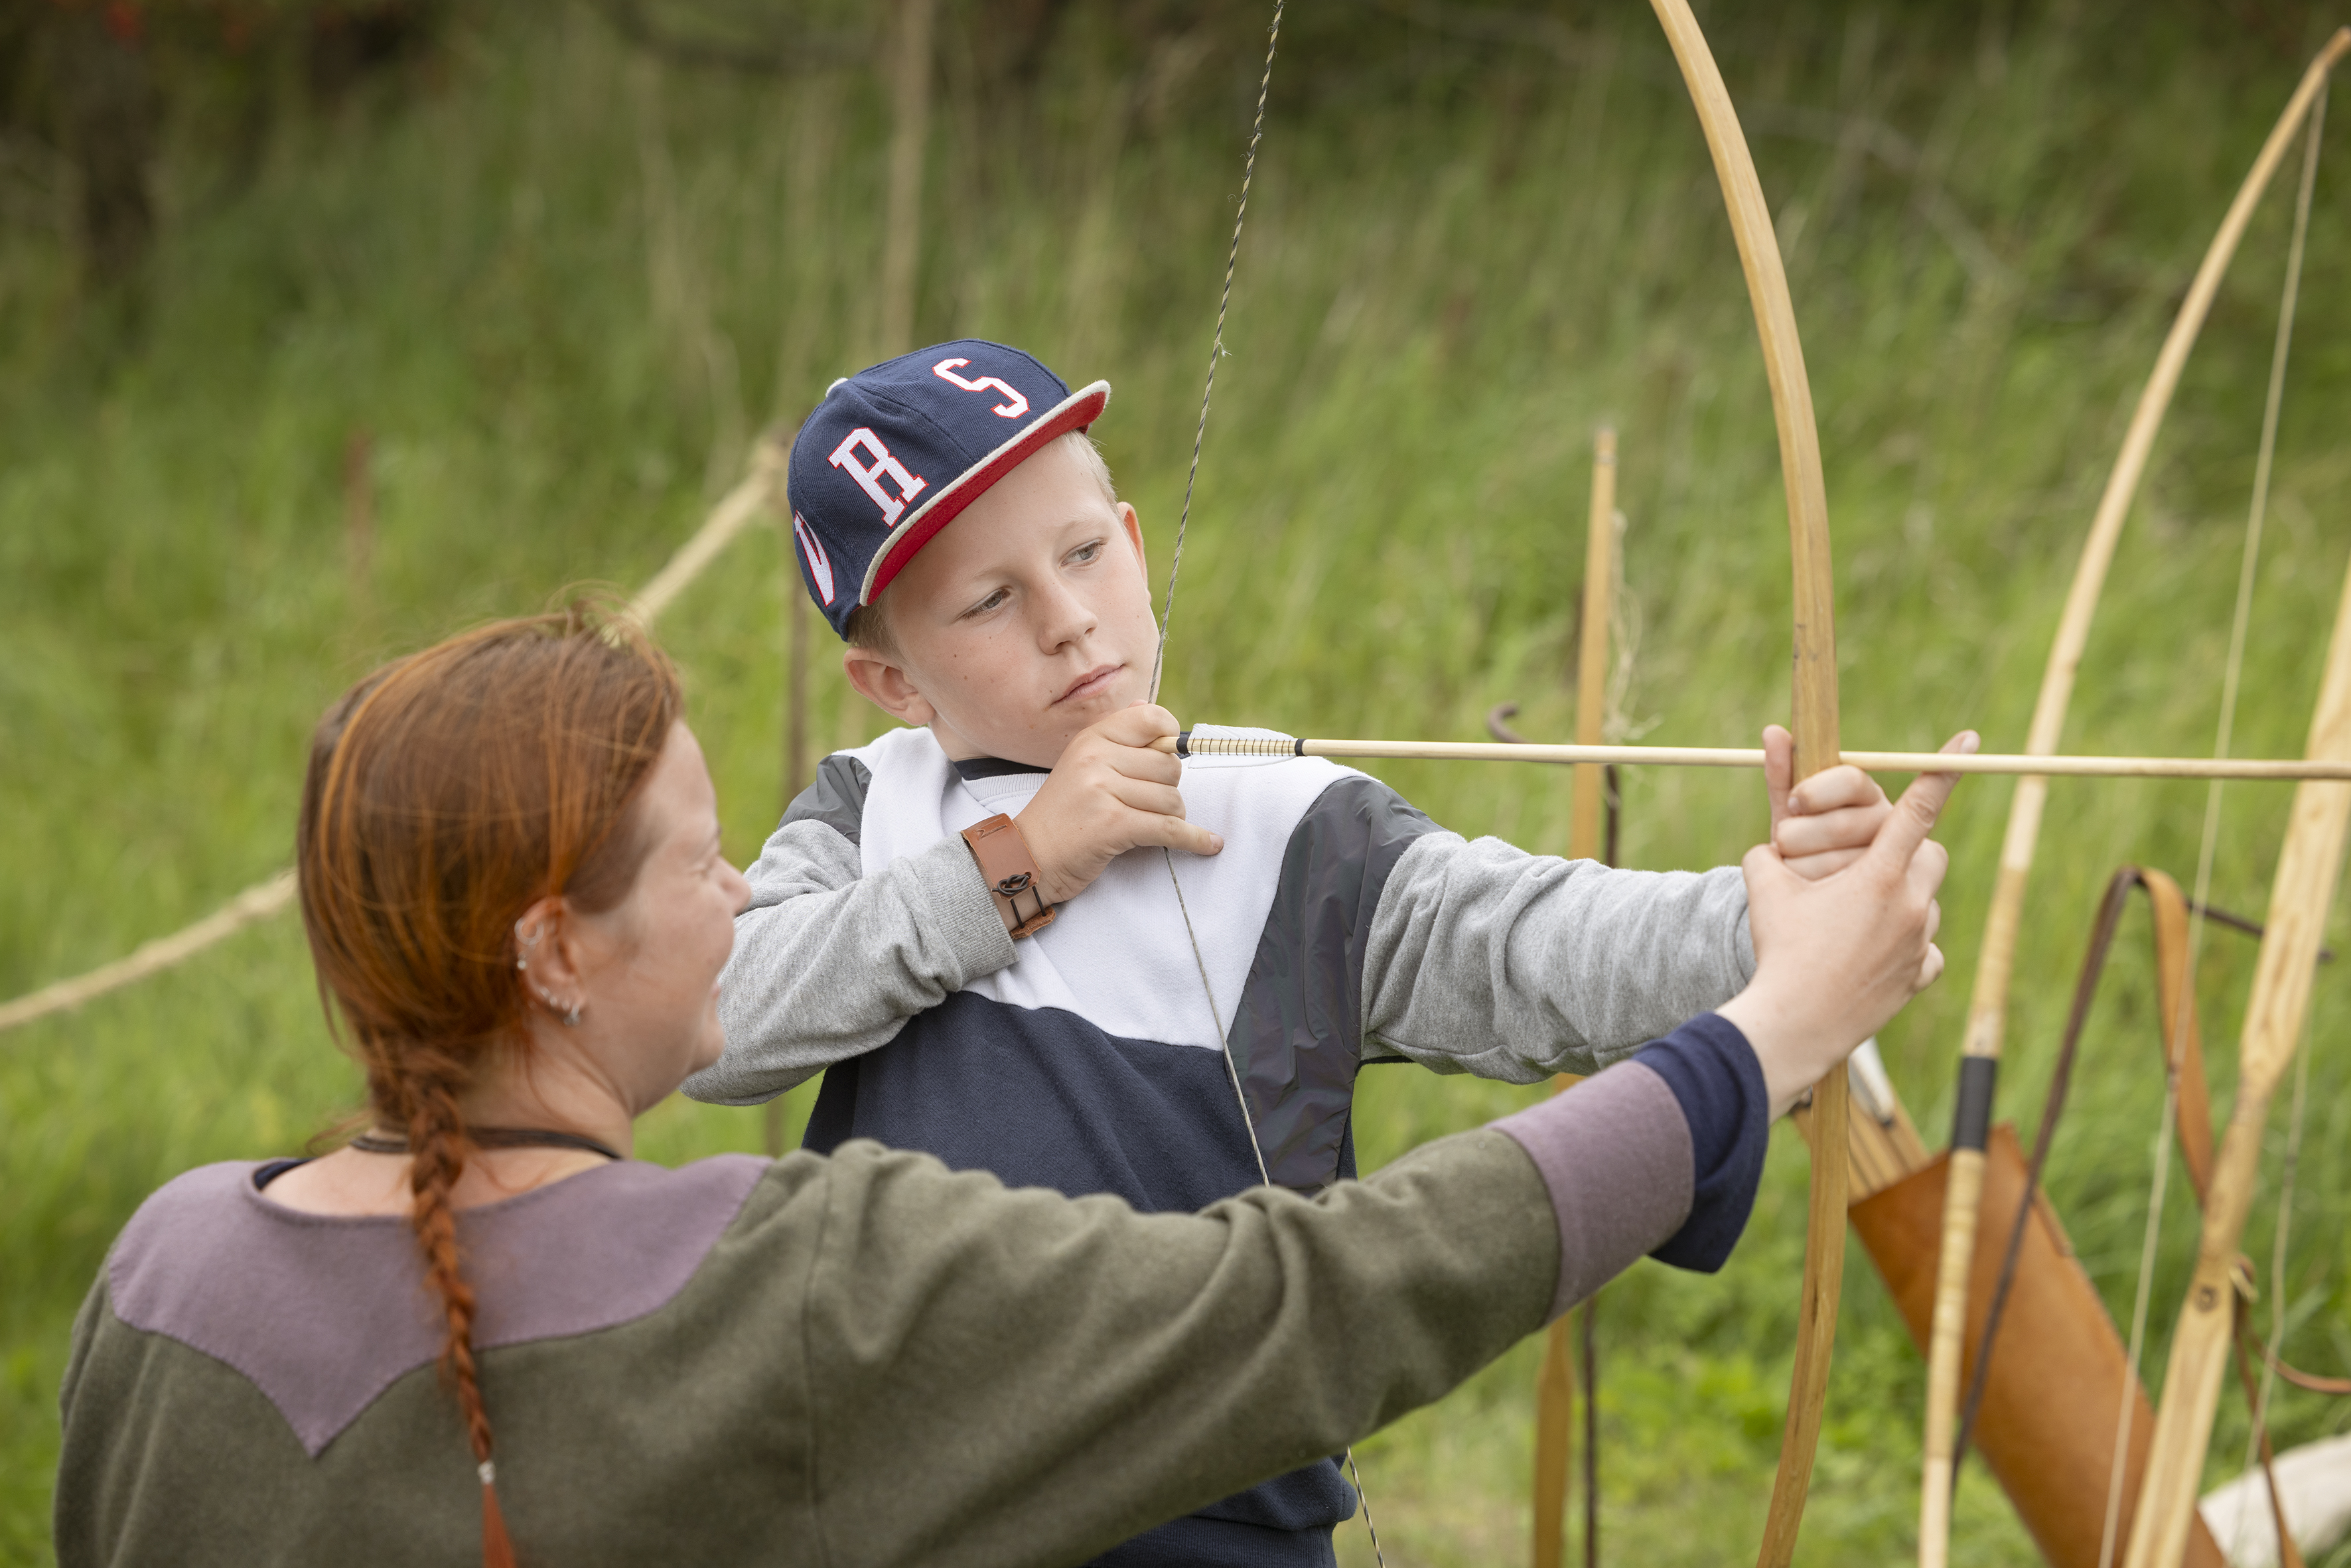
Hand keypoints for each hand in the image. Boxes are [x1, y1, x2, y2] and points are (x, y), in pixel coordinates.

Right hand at [1015, 703, 1222, 907]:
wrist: (1027, 858)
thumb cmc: (1062, 814)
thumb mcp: (1081, 764)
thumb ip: (1117, 736)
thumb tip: (1147, 708)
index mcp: (1092, 738)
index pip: (1152, 719)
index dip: (1171, 737)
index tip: (1168, 756)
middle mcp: (1096, 758)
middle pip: (1169, 766)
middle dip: (1168, 789)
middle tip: (1144, 804)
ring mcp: (1103, 791)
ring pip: (1172, 799)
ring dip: (1170, 818)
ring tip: (1143, 826)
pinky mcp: (1112, 825)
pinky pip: (1170, 829)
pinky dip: (1194, 840)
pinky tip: (1210, 845)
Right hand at [1722, 730, 1976, 1117]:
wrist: (1794, 1025)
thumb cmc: (1778, 950)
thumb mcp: (1763, 883)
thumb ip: (1770, 834)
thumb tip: (1770, 796)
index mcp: (1878, 875)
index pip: (1919, 808)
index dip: (1944, 770)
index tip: (1970, 742)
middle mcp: (1910, 906)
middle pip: (1931, 855)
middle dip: (1906, 849)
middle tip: (1869, 859)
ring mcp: (1919, 945)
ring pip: (1928, 902)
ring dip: (1904, 898)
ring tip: (1858, 913)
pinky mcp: (1918, 978)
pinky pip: (1926, 951)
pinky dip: (1907, 947)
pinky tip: (1873, 953)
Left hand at [1762, 724, 1891, 881]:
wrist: (1802, 891)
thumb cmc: (1800, 840)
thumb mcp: (1790, 810)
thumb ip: (1783, 775)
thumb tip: (1772, 731)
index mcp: (1866, 795)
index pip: (1852, 780)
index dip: (1817, 791)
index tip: (1794, 803)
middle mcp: (1886, 823)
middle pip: (1845, 824)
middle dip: (1801, 834)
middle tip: (1785, 842)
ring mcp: (1889, 862)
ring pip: (1838, 861)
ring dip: (1800, 863)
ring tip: (1794, 868)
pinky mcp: (1880, 893)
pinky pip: (1835, 892)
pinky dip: (1808, 889)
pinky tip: (1803, 891)